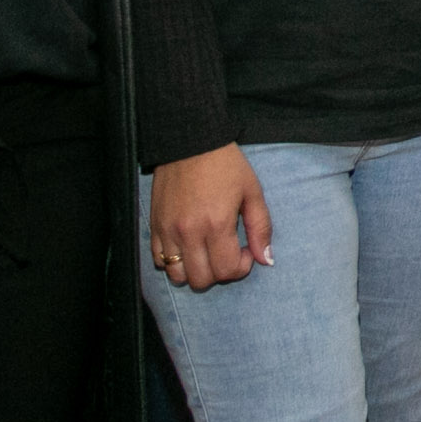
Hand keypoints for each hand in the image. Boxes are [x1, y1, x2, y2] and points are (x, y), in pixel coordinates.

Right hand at [150, 144, 273, 290]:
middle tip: (228, 252)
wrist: (190, 141)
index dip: (242, 266)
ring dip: (196, 271)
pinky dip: (174, 262)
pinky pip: (158, 261)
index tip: (246, 250)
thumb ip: (261, 228)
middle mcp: (189, 232)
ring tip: (207, 252)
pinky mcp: (154, 226)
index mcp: (216, 223)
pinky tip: (188, 247)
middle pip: (201, 280)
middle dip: (220, 273)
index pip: (227, 269)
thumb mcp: (252, 191)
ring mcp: (168, 231)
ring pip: (177, 276)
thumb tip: (266, 259)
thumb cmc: (225, 164)